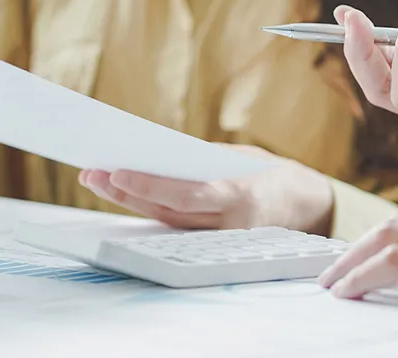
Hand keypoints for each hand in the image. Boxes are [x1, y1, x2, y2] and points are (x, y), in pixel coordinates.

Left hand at [78, 145, 334, 234]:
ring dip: (129, 200)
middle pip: (167, 210)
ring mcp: (219, 238)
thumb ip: (203, 162)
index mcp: (240, 195)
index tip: (117, 171)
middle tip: (93, 173)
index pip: (186, 194)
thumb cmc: (266, 173)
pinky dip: (149, 208)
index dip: (149, 186)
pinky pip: (175, 226)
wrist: (303, 203)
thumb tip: (154, 155)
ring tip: (98, 180)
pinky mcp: (213, 243)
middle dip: (127, 192)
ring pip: (165, 220)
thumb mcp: (241, 158)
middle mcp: (228, 224)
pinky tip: (124, 194)